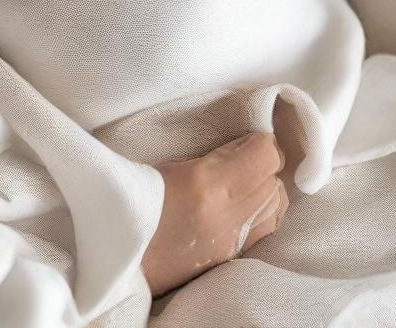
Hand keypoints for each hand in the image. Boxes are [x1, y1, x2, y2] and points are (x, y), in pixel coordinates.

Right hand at [141, 131, 288, 297]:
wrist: (118, 261)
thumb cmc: (125, 205)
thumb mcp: (157, 165)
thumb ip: (202, 156)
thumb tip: (234, 147)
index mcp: (205, 183)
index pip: (264, 156)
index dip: (260, 141)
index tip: (245, 135)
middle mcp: (226, 214)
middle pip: (274, 179)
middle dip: (263, 161)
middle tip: (242, 151)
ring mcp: (231, 240)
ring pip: (277, 204)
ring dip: (265, 186)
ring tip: (243, 176)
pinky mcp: (228, 257)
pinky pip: (266, 227)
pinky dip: (262, 209)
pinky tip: (240, 202)